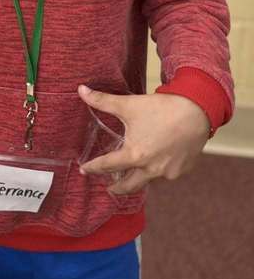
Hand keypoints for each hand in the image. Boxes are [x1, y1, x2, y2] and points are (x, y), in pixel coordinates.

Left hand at [77, 85, 209, 194]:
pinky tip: (156, 162)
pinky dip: (158, 170)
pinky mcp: (182, 170)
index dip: (93, 168)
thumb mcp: (128, 104)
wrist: (197, 111)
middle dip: (117, 188)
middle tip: (109, 188)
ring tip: (132, 174)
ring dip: (138, 178)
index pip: (107, 166)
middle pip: (129, 186)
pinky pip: (166, 174)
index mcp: (135, 155)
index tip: (84, 170)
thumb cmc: (161, 108)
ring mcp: (168, 172)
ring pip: (148, 180)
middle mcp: (151, 169)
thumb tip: (81, 90)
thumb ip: (102, 101)